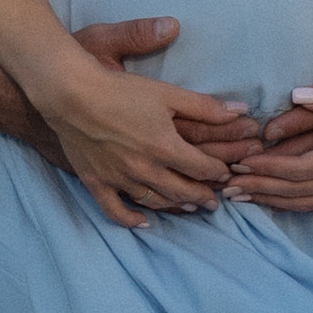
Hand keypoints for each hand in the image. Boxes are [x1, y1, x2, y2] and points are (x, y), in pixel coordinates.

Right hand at [37, 50, 242, 228]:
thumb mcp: (167, 93)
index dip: (218, 173)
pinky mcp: (97, 183)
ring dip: (176, 207)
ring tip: (188, 207)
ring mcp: (120, 179)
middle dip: (202, 196)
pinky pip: (115, 210)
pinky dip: (131, 220)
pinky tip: (143, 222)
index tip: (224, 173)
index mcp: (166, 147)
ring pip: (155, 202)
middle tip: (213, 201)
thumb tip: (240, 111)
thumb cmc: (120, 89)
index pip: (202, 168)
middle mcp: (146, 169)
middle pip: (183, 191)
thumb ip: (205, 106)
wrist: (71, 94)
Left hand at [223, 76, 312, 213]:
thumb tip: (295, 94)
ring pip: (302, 202)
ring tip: (237, 197)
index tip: (240, 163)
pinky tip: (268, 203)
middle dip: (258, 188)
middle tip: (224, 185)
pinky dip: (288, 206)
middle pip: (294, 190)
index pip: (298, 168)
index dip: (267, 168)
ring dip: (268, 200)